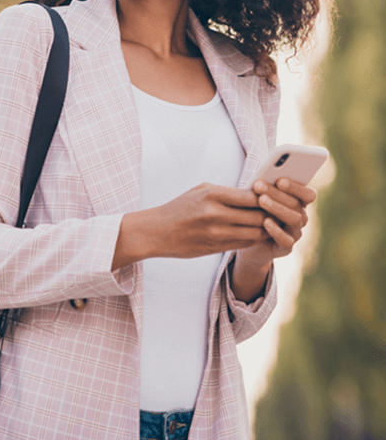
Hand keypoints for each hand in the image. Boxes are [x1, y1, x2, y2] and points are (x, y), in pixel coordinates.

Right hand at [112, 183, 270, 269]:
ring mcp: (216, 233)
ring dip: (266, 229)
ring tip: (274, 224)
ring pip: (255, 232)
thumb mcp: (202, 191)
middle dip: (271, 214)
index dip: (267, 197)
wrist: (158, 232)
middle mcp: (216, 214)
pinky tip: (259, 234)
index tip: (274, 196)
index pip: (252, 196)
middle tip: (281, 212)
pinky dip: (254, 239)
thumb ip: (227, 192)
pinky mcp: (216, 248)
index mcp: (213, 195)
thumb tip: (255, 192)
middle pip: (257, 215)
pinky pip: (244, 244)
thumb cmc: (181, 207)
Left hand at [241, 176, 315, 266]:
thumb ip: (265, 189)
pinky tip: (266, 222)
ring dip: (277, 208)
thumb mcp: (259, 198)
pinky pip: (286, 240)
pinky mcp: (286, 248)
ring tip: (261, 200)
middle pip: (296, 204)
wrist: (248, 240)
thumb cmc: (254, 212)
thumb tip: (261, 179)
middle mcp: (301, 217)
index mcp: (299, 202)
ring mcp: (295, 233)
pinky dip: (276, 230)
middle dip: (276, 193)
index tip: (280, 180)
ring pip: (294, 219)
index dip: (296, 187)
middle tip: (259, 185)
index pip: (308, 194)